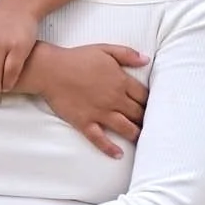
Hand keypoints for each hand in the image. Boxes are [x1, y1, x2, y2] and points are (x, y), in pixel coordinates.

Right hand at [27, 42, 146, 158]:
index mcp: (121, 81)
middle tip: (151, 124)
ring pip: (125, 128)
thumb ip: (127, 54)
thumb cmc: (77, 58)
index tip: (153, 106)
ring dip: (136, 134)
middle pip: (138, 113)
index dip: (151, 101)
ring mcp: (100, 113)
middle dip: (146, 119)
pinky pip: (100, 139)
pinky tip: (118, 154)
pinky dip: (110, 148)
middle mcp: (114, 99)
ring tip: (142, 139)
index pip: (144, 95)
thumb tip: (146, 60)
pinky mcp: (85, 122)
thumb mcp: (105, 49)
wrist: (51, 70)